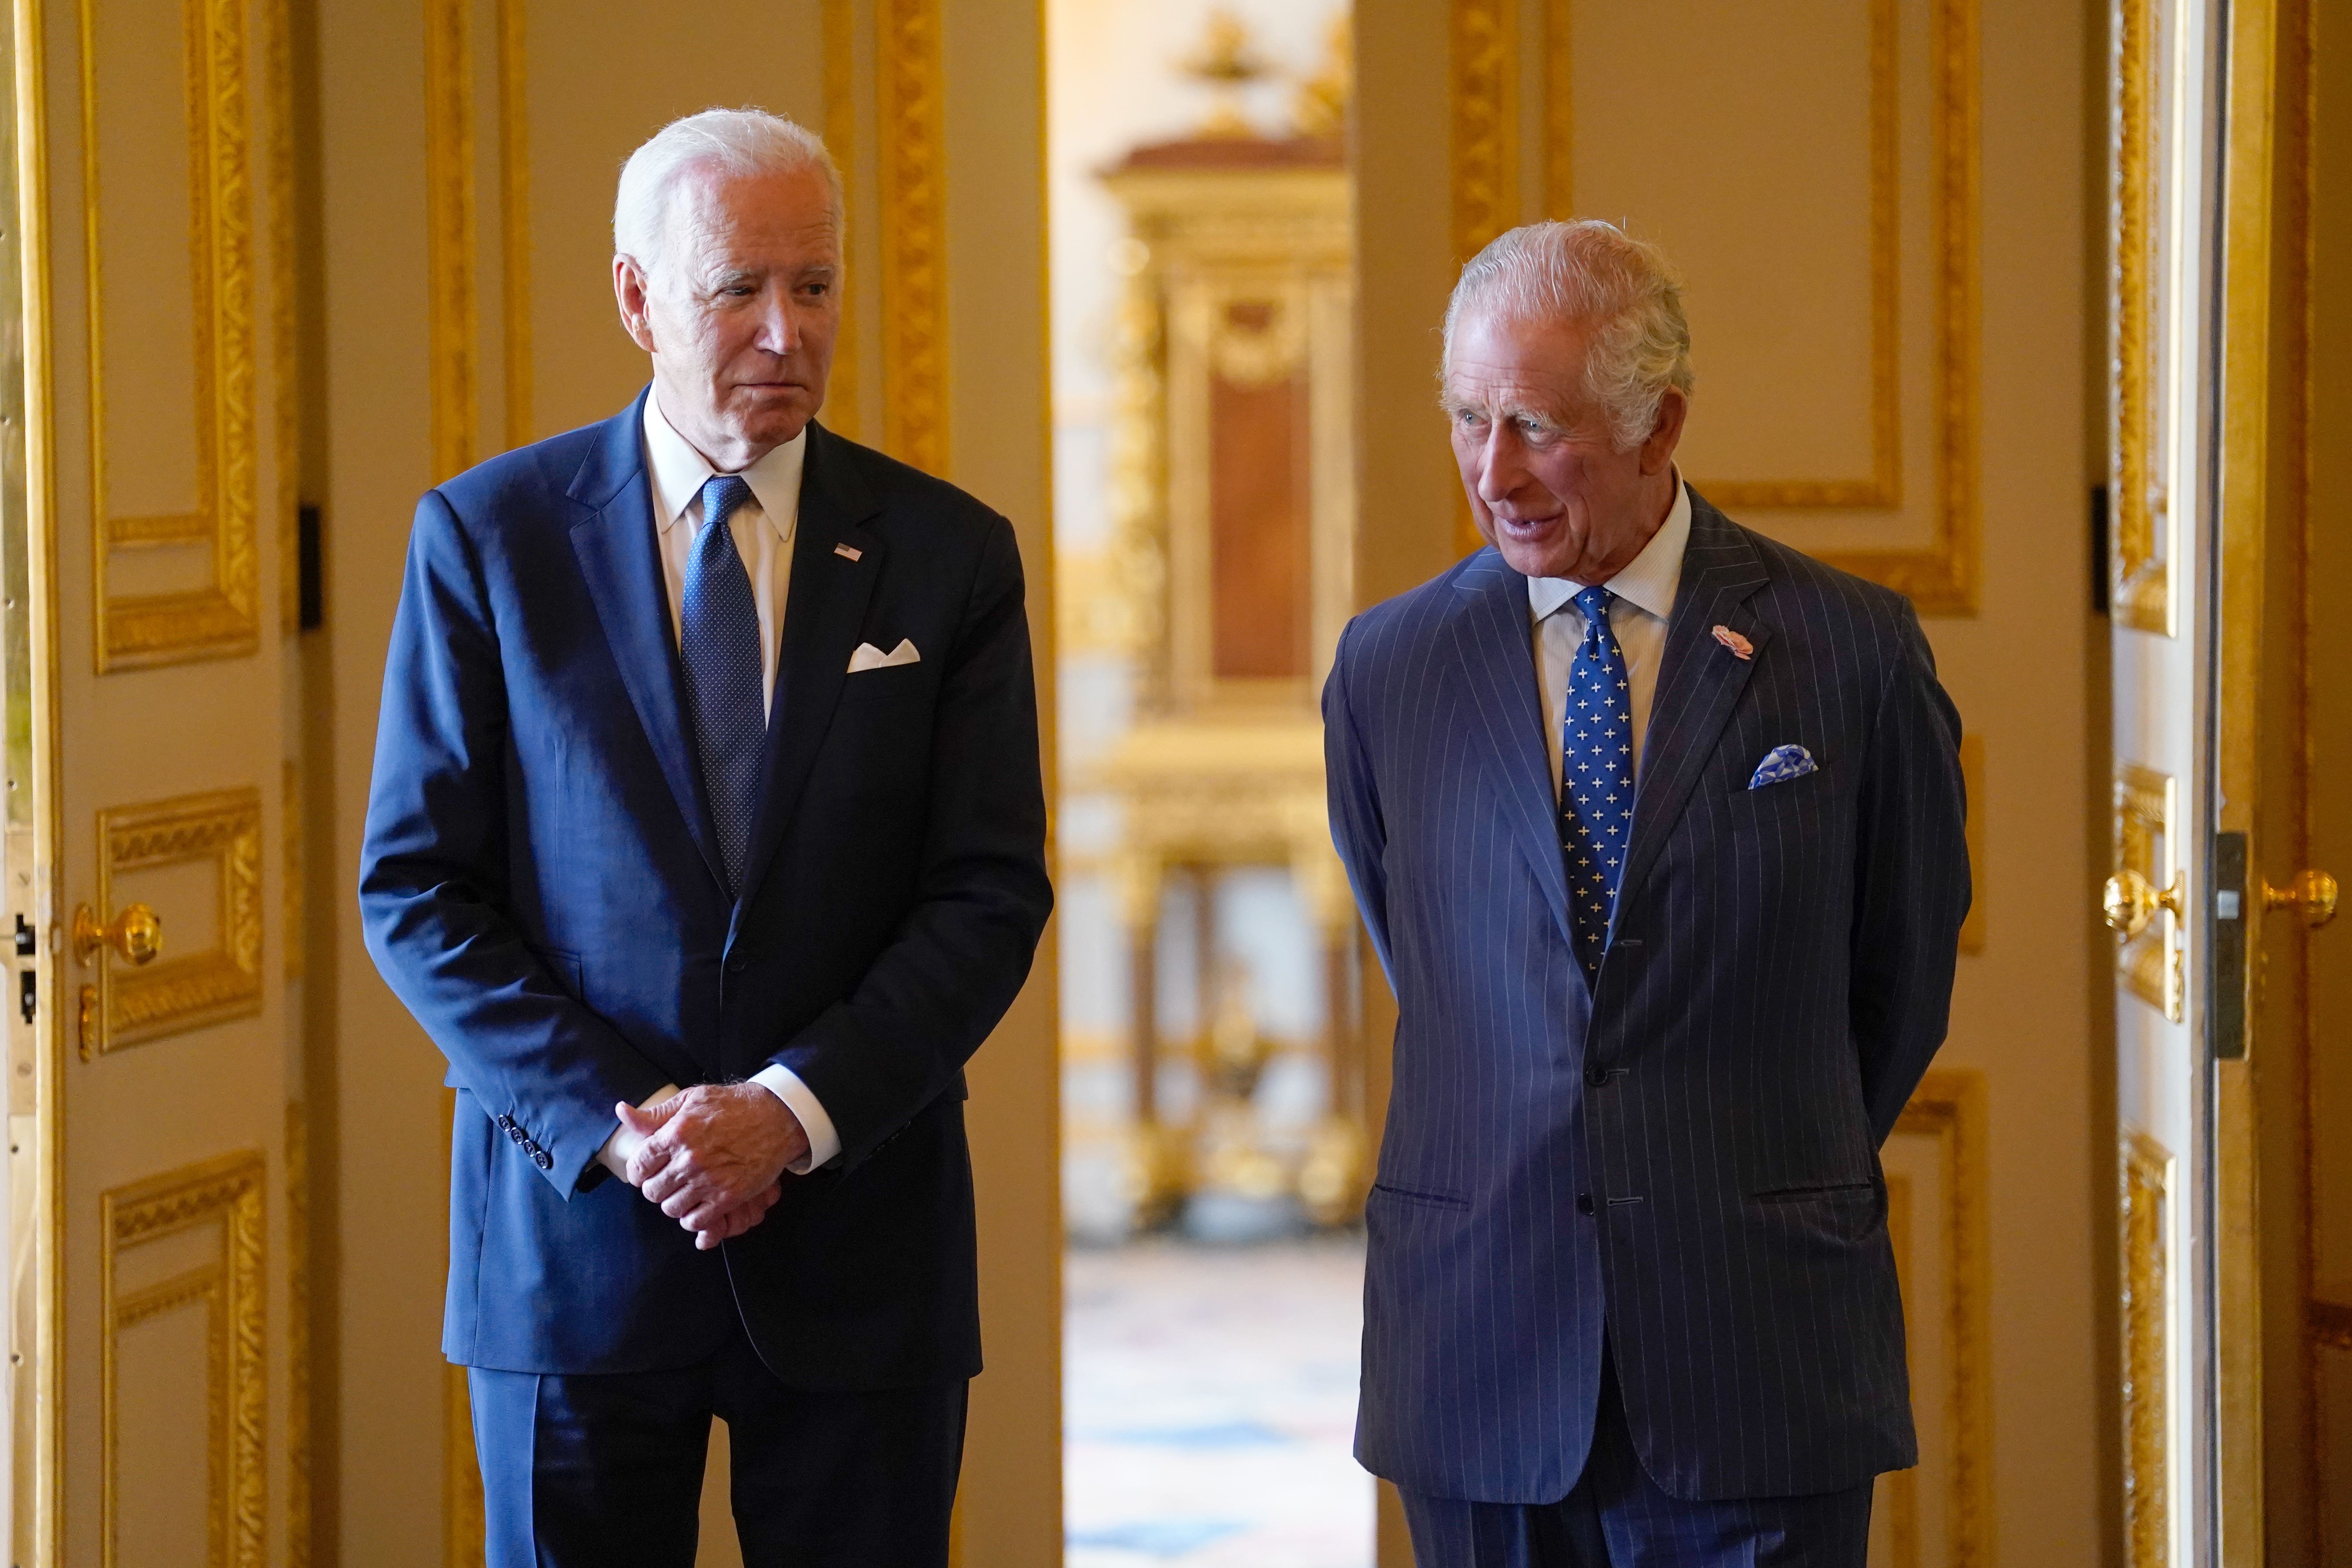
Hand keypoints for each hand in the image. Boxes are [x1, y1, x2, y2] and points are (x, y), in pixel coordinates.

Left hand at [618, 1084, 808, 1247]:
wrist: (777, 1116)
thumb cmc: (732, 1105)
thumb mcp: (692, 1099)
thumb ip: (655, 1113)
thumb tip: (622, 1111)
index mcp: (676, 1133)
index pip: (639, 1166)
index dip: (640, 1171)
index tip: (649, 1170)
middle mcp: (689, 1158)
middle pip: (652, 1191)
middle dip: (656, 1187)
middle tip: (668, 1181)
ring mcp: (709, 1180)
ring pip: (671, 1208)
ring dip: (674, 1203)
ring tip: (684, 1192)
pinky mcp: (728, 1196)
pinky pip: (696, 1221)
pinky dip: (692, 1218)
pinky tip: (698, 1205)